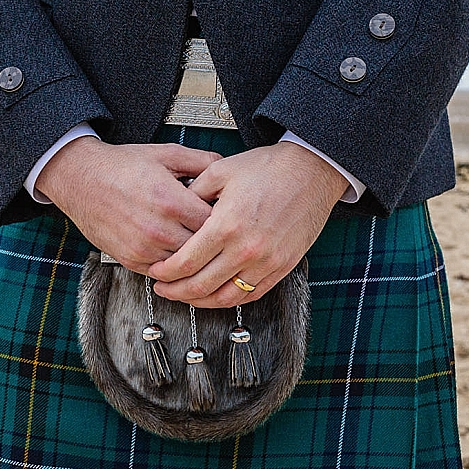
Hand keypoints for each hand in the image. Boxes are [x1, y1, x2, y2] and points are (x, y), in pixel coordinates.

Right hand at [34, 136, 221, 273]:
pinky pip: (163, 271)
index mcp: (171, 201)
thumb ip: (201, 161)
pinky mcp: (131, 260)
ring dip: (191, 253)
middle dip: (211, 239)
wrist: (81, 180)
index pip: (216, 224)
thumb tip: (226, 168)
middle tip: (214, 231)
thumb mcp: (165, 154)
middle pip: (203, 247)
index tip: (225, 216)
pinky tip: (173, 248)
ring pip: (185, 263)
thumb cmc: (119, 166)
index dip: (224, 219)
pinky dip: (171, 263)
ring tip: (193, 239)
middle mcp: (158, 228)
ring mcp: (144, 248)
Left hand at [147, 141, 347, 307]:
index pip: (186, 263)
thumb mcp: (220, 171)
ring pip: (225, 297)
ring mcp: (266, 262)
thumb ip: (192, 194)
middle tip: (163, 288)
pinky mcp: (282, 267)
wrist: (312, 170)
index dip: (166, 272)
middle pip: (201, 285)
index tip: (156, 272)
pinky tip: (216, 295)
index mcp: (226, 225)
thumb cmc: (270, 168)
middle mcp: (246, 249)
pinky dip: (229, 299)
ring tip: (185, 295)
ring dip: (200, 301)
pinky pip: (251, 295)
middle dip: (175, 291)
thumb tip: (174, 211)